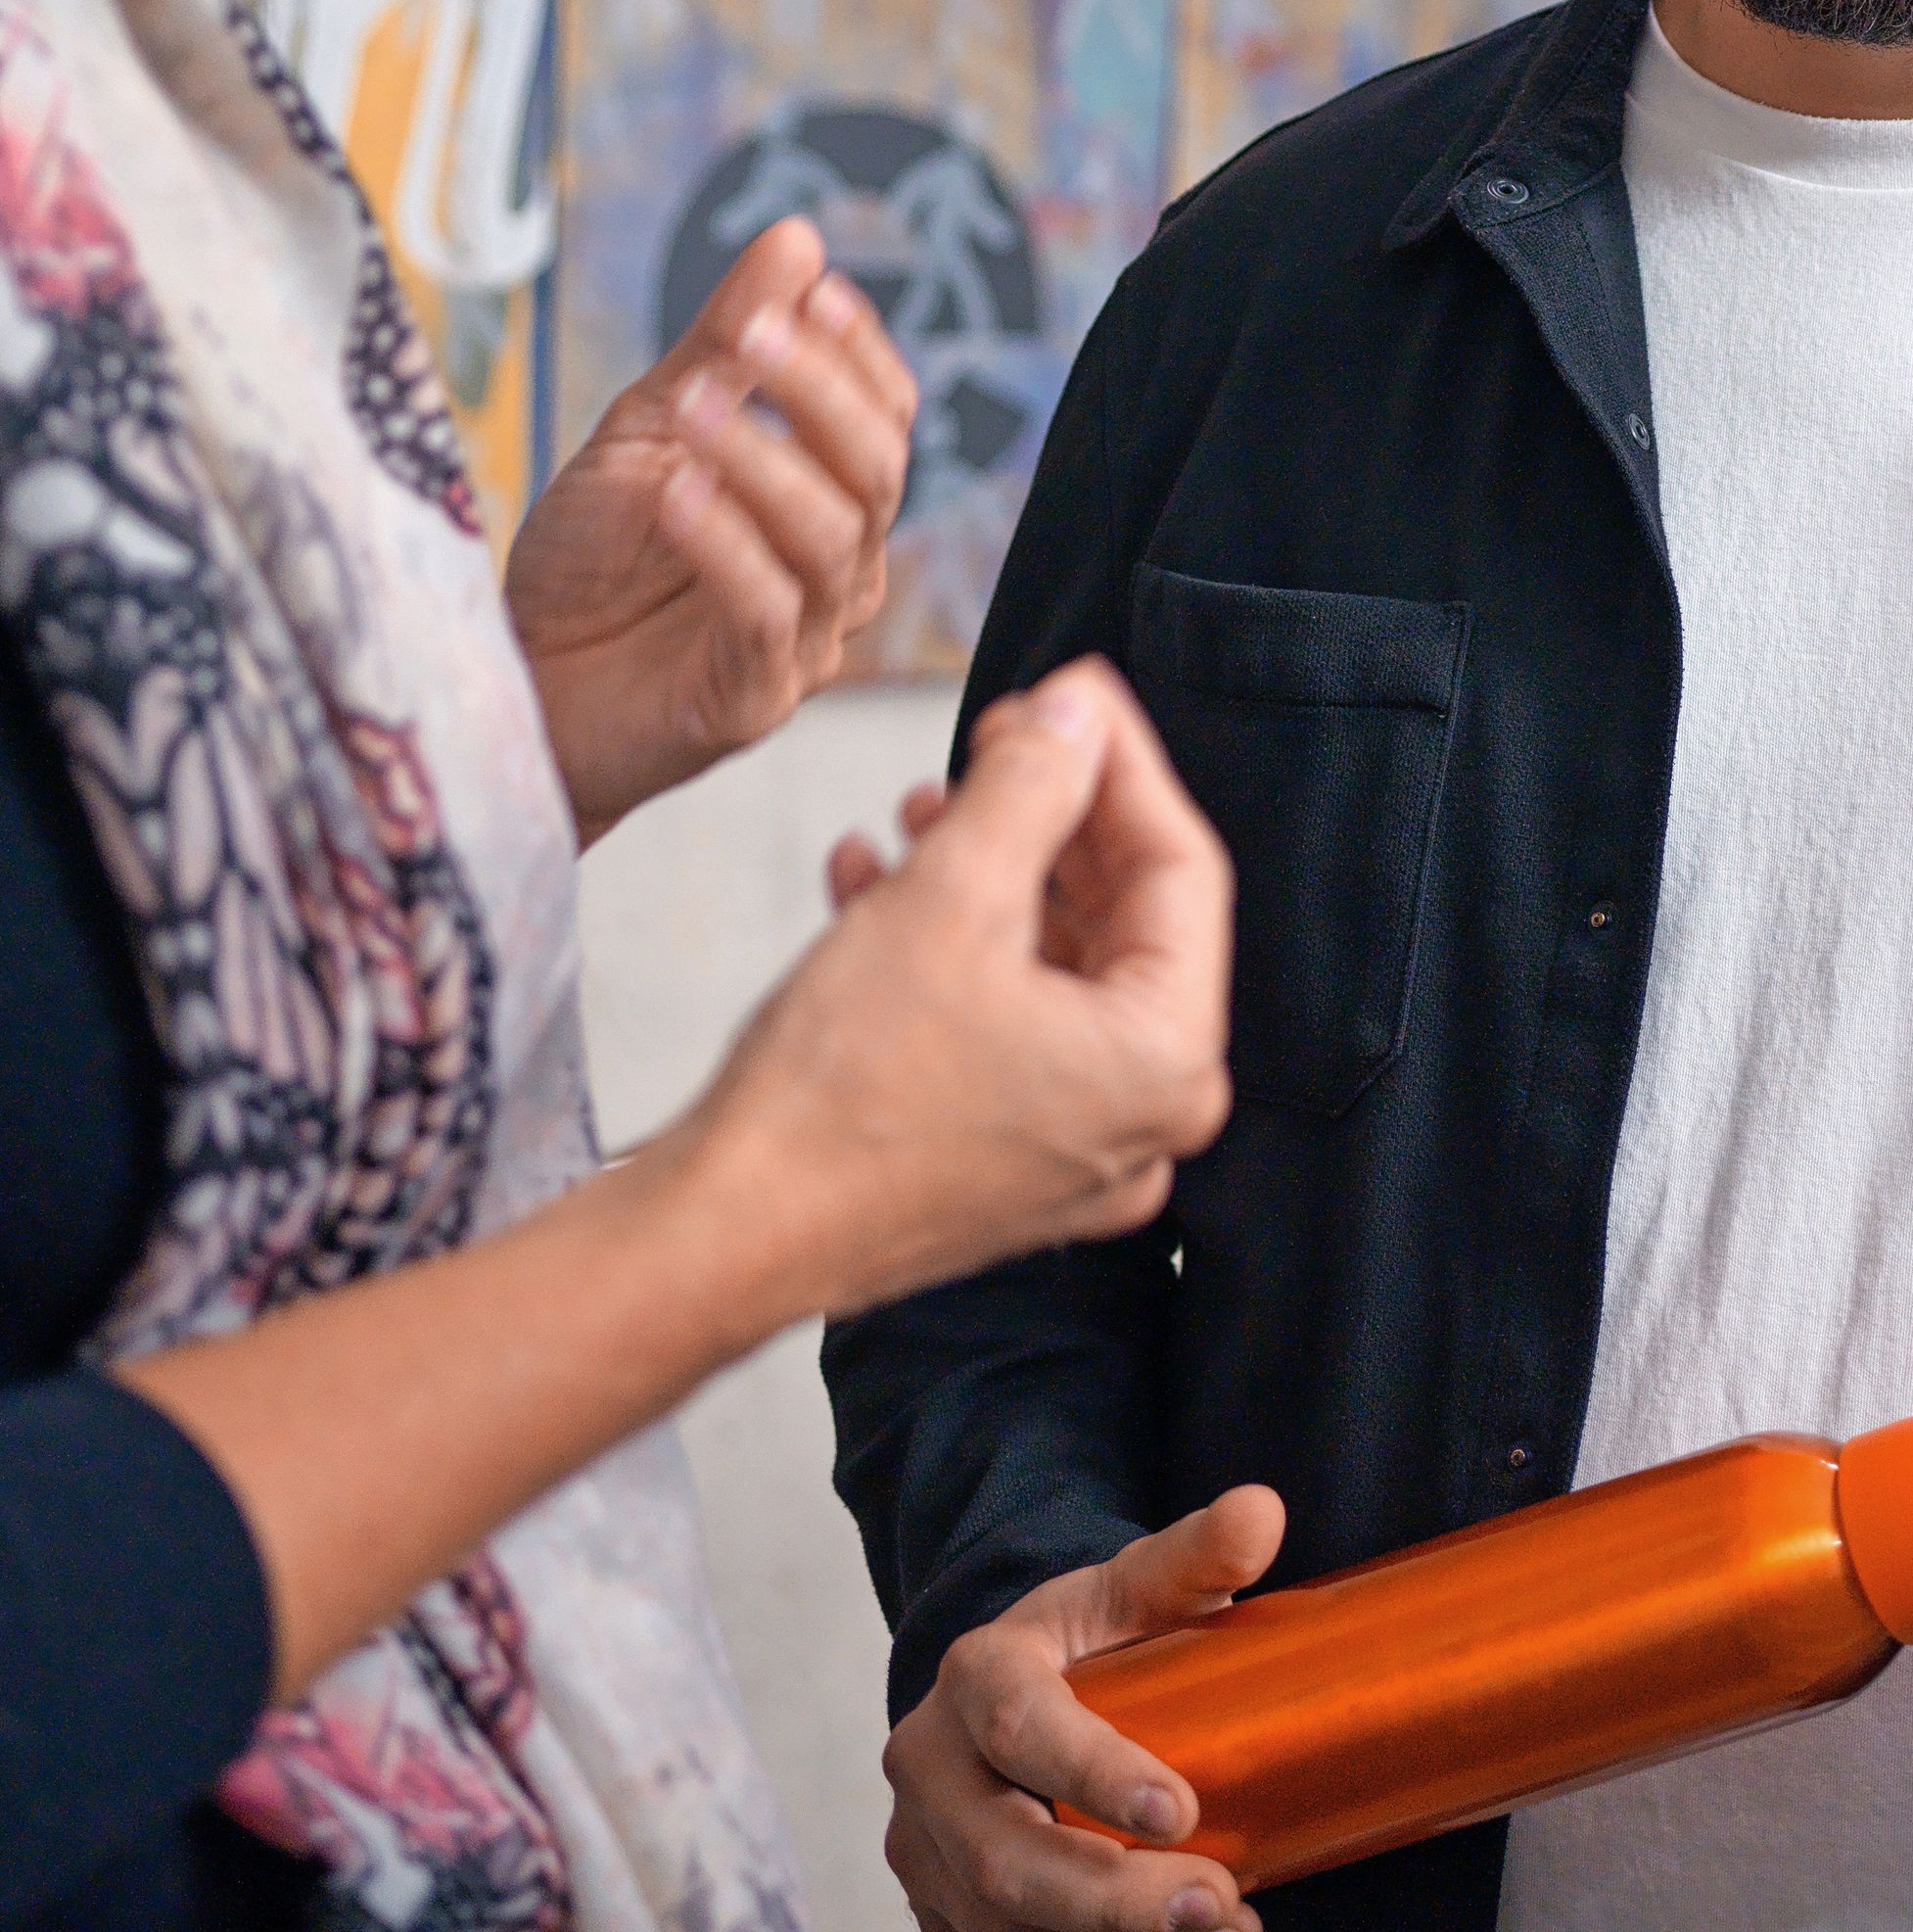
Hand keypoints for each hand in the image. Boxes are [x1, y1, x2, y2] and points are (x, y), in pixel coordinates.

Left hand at [507, 216, 917, 840]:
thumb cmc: (589, 565)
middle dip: (821, 392)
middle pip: (879, 470)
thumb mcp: (649, 429)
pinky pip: (765, 613)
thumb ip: (724, 344)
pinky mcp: (752, 701)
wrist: (514, 688)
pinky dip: (725, 544)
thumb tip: (797, 239)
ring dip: (763, 460)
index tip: (812, 289)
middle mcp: (839, 571)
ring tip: (690, 407)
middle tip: (753, 333)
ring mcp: (805, 641)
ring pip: (832, 537)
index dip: (860, 352)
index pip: (886, 417)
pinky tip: (674, 493)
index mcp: (831, 502)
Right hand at [671, 661, 1232, 1322]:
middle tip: (995, 738)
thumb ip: (1035, 783)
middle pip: (1119, 914)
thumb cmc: (836, 1092)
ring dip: (987, 872)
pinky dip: (949, 946)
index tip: (1070, 689)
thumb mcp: (952, 895)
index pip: (1179, 865)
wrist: (714, 1241)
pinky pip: (1002, 1022)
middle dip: (1047, 814)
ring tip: (921, 808)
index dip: (1120, 760)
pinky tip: (871, 883)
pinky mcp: (997, 1162)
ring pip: (1051, 963)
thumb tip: (1079, 708)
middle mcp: (1142, 1119)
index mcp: (1168, 1061)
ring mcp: (1071, 1151)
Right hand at [884, 1491, 1286, 1931]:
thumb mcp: (1137, 1586)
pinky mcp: (935, 1908)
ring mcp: (922, 1848)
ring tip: (1220, 1930)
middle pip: (1005, 1854)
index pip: (1022, 1728)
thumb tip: (1261, 1512)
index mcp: (977, 1673)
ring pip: (996, 1920)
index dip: (1094, 1776)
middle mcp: (928, 1765)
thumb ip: (1197, 1554)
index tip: (1182, 1811)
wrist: (1015, 1691)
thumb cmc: (1092, 1638)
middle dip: (1112, 1898)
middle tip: (1216, 1905)